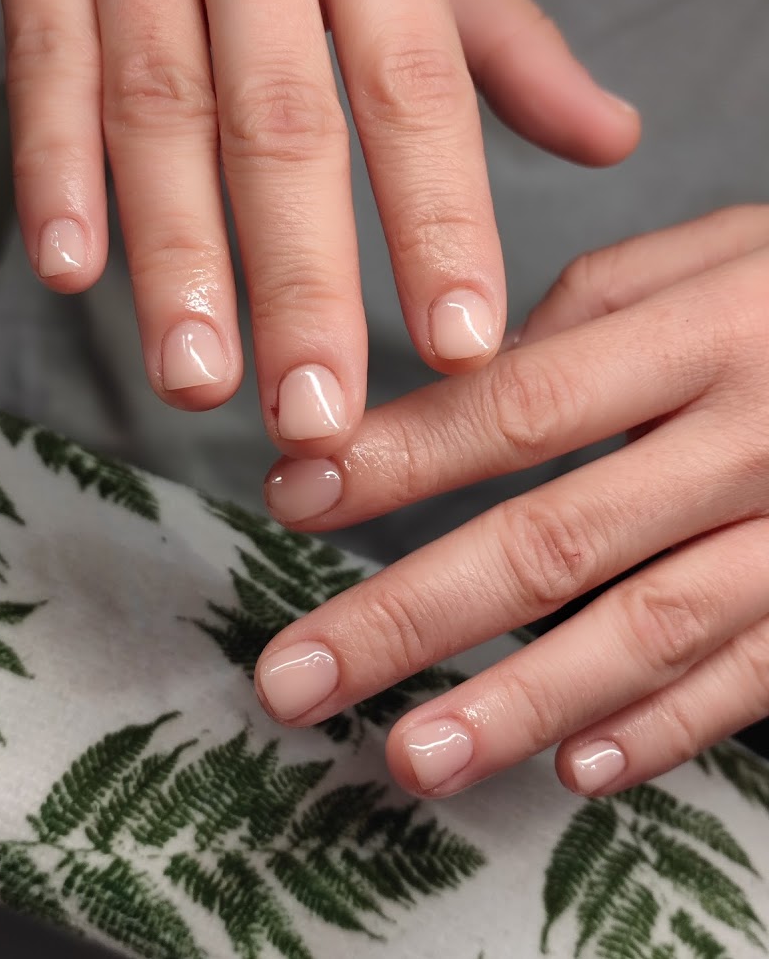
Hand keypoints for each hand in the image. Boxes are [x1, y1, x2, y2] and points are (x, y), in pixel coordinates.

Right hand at [0, 0, 637, 452]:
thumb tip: (612, 141)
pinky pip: (45, 59)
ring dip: (175, 255)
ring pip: (157, 107)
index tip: (460, 349)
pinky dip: (52, 165)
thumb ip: (503, 45)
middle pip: (284, 125)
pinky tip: (69, 268)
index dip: (439, 225)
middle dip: (301, 282)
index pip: (415, 92)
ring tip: (198, 381)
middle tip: (317, 416)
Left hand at [255, 205, 768, 796]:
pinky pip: (754, 676)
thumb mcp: (721, 251)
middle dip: (411, 614)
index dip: (398, 456)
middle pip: (555, 539)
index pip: (519, 402)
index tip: (293, 497)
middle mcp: (750, 438)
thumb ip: (596, 308)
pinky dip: (663, 726)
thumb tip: (474, 380)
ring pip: (647, 631)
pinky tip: (575, 764)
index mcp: (707, 331)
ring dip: (519, 704)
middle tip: (296, 677)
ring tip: (409, 755)